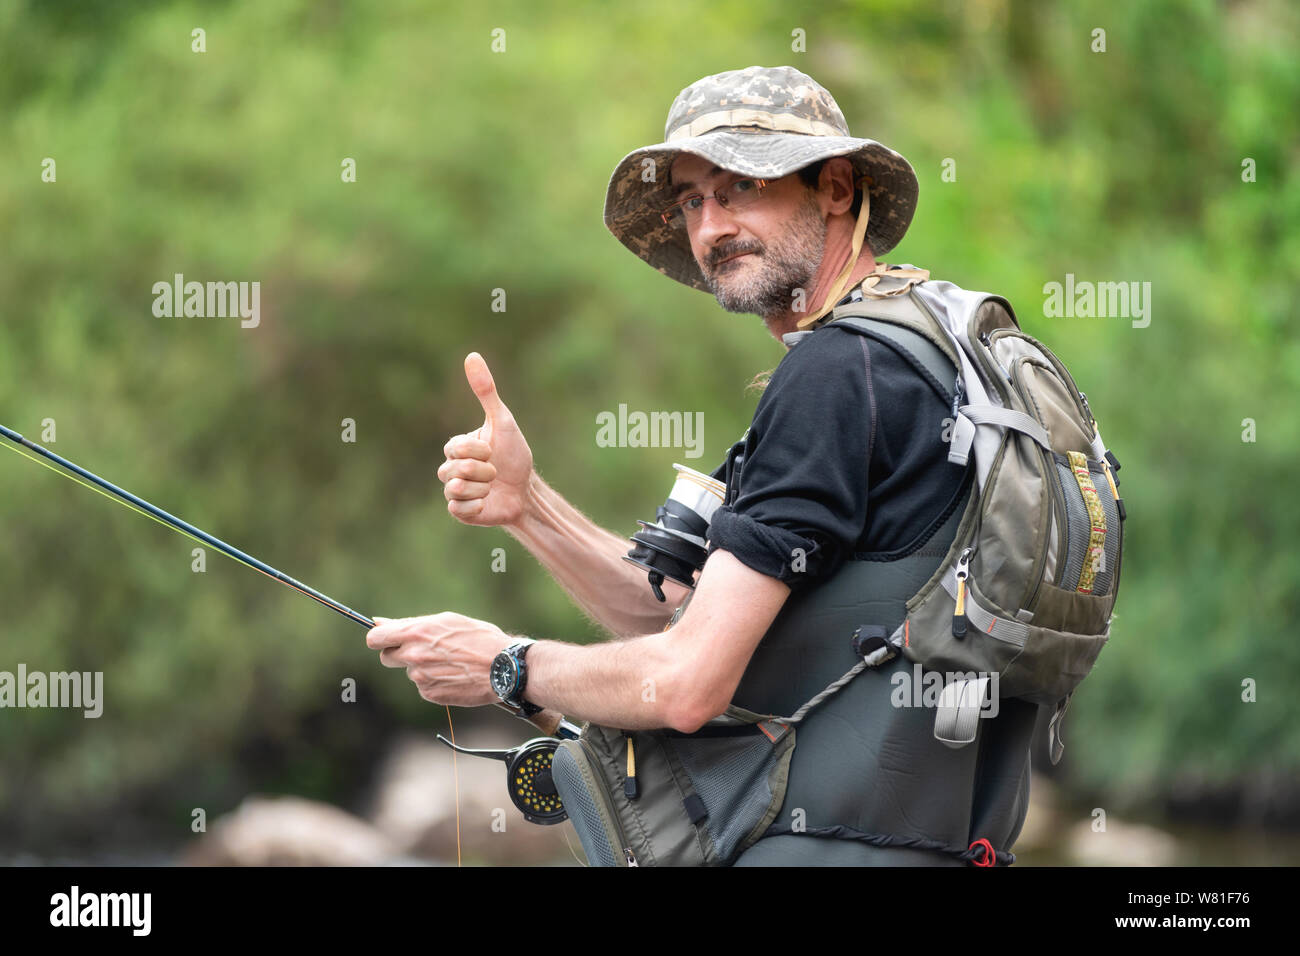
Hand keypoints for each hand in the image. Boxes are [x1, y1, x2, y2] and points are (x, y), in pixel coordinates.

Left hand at [366, 612, 508, 707]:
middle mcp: (414, 655)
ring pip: (410, 672)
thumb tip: (379, 622)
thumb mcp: (447, 621)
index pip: (375, 638)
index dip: (379, 638)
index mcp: (417, 632)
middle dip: (398, 654)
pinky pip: (423, 687)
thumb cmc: (480, 638)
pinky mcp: (430, 694)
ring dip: (423, 668)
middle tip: (422, 651)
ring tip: (450, 663)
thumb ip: (411, 624)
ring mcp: (421, 677)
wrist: (504, 668)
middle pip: (387, 657)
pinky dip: (435, 682)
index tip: (387, 639)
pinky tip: (454, 675)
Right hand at [437, 352, 533, 527]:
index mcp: (457, 447)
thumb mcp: (502, 420)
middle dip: (482, 470)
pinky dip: (477, 505)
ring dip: (482, 487)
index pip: (455, 448)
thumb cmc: (515, 455)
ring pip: (456, 489)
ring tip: (492, 487)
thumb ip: (486, 391)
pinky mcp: (460, 512)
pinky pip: (457, 509)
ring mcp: (454, 491)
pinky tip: (487, 501)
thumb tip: (471, 355)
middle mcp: (451, 468)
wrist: (527, 491)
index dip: (478, 451)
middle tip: (496, 472)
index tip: (493, 451)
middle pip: (453, 469)